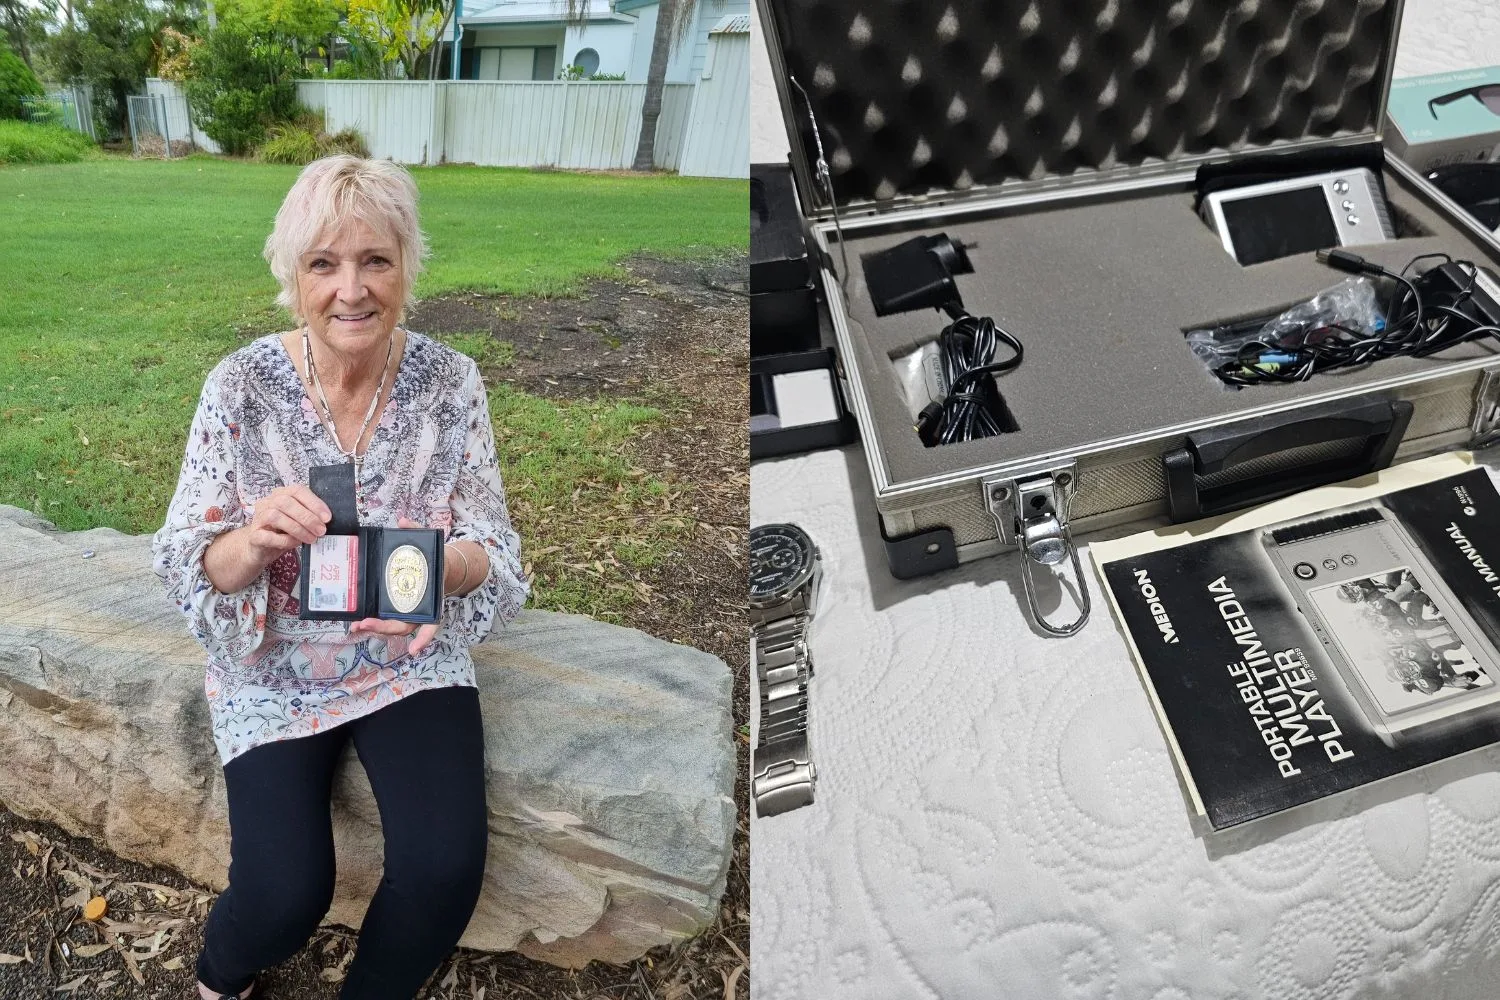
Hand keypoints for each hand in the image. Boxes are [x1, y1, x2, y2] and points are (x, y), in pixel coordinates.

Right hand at [245, 485, 331, 564]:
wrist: (260, 549)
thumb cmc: (282, 532)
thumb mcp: (298, 521)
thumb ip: (309, 516)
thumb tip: (326, 522)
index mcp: (281, 495)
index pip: (297, 491)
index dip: (314, 503)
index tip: (327, 518)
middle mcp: (267, 503)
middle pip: (286, 502)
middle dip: (307, 517)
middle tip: (321, 531)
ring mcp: (258, 518)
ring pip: (276, 517)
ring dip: (298, 528)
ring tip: (311, 539)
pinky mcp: (254, 536)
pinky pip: (268, 536)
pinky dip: (285, 540)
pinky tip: (296, 543)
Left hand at [348, 517, 440, 656]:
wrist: (441, 564)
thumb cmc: (434, 558)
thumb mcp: (430, 543)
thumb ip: (418, 531)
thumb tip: (403, 521)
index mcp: (432, 597)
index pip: (431, 623)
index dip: (424, 638)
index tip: (414, 650)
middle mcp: (421, 608)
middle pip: (404, 626)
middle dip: (385, 627)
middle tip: (365, 623)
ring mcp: (409, 610)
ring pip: (394, 626)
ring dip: (376, 628)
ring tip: (356, 626)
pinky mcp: (398, 607)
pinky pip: (389, 620)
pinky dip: (378, 626)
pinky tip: (361, 628)